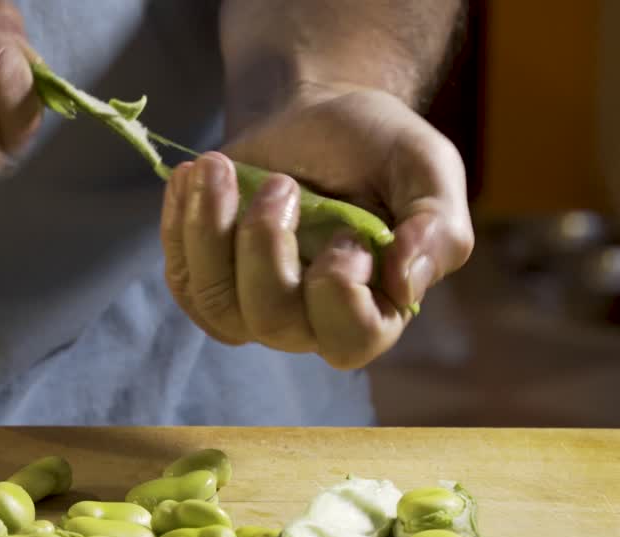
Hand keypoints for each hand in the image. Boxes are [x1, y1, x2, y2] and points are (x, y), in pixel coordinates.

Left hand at [160, 83, 473, 369]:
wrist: (315, 112)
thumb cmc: (376, 146)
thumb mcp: (425, 168)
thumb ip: (439, 227)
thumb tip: (408, 283)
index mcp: (375, 306)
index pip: (353, 340)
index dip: (340, 297)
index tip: (347, 233)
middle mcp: (309, 321)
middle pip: (271, 319)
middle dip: (265, 244)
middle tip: (281, 183)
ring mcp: (250, 306)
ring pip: (215, 301)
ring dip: (210, 230)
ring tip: (219, 166)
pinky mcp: (205, 281)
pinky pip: (181, 275)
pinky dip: (180, 222)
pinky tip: (196, 175)